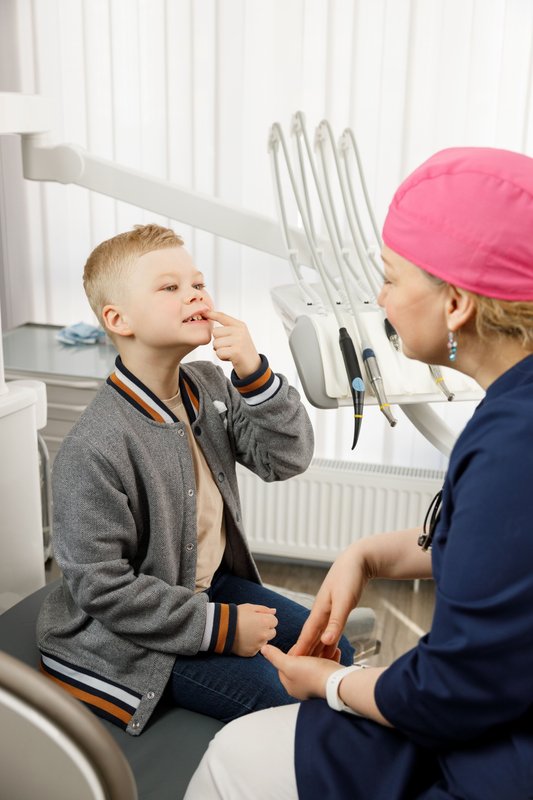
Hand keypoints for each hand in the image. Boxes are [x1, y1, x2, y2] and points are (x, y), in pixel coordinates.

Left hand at [206, 310, 260, 378]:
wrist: (253, 366)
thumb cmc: (242, 351)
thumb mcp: (238, 336)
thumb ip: (227, 329)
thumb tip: (209, 318)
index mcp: (240, 325)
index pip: (222, 316)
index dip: (212, 314)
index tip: (204, 311)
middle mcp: (240, 331)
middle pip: (215, 332)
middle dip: (218, 342)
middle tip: (229, 347)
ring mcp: (239, 340)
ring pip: (215, 343)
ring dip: (220, 351)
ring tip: (230, 352)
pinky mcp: (236, 351)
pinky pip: (219, 353)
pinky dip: (222, 357)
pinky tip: (231, 358)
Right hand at [232, 604, 277, 656]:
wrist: (221, 628)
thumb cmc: (235, 615)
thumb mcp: (250, 607)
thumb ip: (264, 609)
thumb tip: (274, 611)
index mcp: (265, 622)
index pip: (274, 621)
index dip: (266, 619)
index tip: (257, 618)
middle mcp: (264, 634)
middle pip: (272, 632)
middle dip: (266, 629)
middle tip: (253, 626)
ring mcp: (258, 645)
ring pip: (265, 641)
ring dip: (260, 637)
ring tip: (248, 633)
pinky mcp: (252, 652)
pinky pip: (257, 648)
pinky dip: (253, 645)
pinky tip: (245, 640)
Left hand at [261, 644, 341, 700]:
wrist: (339, 684)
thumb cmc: (313, 674)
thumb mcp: (289, 664)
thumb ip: (275, 657)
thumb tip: (263, 649)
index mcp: (291, 686)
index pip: (285, 665)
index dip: (291, 653)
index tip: (298, 646)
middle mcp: (303, 688)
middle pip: (301, 665)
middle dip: (306, 653)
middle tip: (311, 644)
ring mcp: (317, 685)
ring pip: (316, 665)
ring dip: (319, 654)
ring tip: (323, 646)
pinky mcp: (330, 682)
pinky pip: (329, 667)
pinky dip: (331, 658)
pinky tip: (334, 651)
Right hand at [290, 542, 364, 658]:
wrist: (358, 560)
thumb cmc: (349, 577)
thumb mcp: (344, 600)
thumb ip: (336, 622)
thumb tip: (326, 642)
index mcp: (320, 610)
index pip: (307, 635)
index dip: (300, 650)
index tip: (290, 663)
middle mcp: (322, 612)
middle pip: (311, 637)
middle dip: (304, 652)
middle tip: (296, 671)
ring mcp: (330, 611)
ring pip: (321, 635)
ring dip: (316, 649)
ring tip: (311, 665)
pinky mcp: (339, 610)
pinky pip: (331, 630)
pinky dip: (329, 641)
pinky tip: (329, 648)